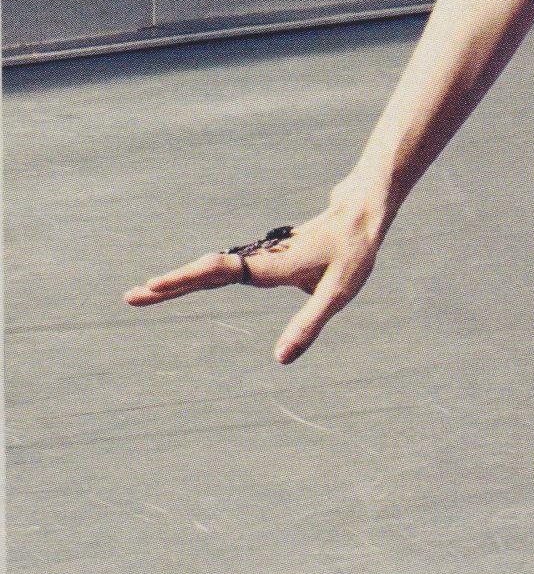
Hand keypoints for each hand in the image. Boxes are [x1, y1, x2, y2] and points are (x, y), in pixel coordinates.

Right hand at [125, 192, 388, 366]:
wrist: (362, 213)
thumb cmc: (354, 252)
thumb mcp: (337, 294)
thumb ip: (310, 324)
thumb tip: (280, 360)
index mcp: (269, 266)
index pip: (216, 273)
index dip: (183, 280)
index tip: (151, 287)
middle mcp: (259, 259)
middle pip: (205, 271)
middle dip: (169, 284)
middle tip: (130, 297)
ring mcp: (260, 257)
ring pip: (213, 268)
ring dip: (181, 279)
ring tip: (148, 291)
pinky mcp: (266, 258)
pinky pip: (226, 267)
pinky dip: (200, 275)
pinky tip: (189, 284)